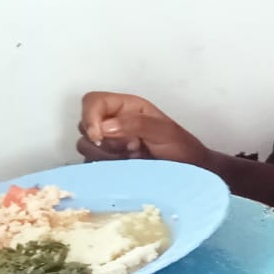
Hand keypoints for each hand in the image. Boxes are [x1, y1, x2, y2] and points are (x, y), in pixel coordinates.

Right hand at [78, 93, 212, 166]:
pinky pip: (91, 164)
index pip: (93, 101)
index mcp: (126, 107)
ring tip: (134, 158)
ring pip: (85, 146)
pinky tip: (127, 168)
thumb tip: (103, 127)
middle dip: (104, 141)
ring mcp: (109, 143)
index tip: (99, 136)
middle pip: (84, 125)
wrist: (190, 172)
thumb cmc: (182, 148)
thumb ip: (135, 124)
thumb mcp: (164, 131)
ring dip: (107, 155)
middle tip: (133, 148)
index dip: (90, 116)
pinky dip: (105, 168)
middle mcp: (114, 122)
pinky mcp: (107, 162)